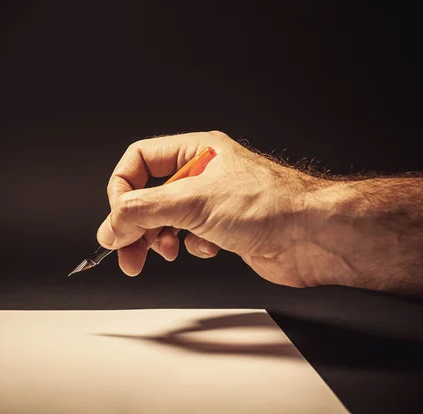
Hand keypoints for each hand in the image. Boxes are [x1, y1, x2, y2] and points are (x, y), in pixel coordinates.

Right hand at [96, 131, 323, 286]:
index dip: (122, 189)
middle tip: (127, 252)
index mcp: (195, 152)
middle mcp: (201, 174)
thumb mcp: (193, 202)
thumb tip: (109, 226)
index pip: (139, 161)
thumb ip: (143, 213)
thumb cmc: (271, 205)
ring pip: (165, 219)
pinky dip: (189, 246)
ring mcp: (211, 202)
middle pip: (148, 195)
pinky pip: (186, 236)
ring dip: (159, 238)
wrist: (313, 237)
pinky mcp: (221, 228)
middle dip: (135, 224)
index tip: (118, 218)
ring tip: (166, 252)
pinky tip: (206, 248)